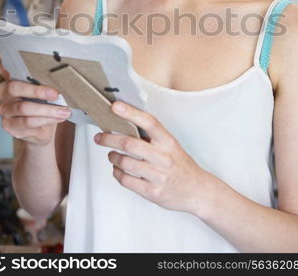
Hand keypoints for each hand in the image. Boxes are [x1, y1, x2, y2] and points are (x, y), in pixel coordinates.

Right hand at [0, 79, 70, 145]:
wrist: (39, 128)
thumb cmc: (39, 106)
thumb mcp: (40, 95)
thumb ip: (43, 91)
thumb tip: (58, 92)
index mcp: (8, 90)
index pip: (15, 87)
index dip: (36, 90)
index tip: (55, 93)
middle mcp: (5, 105)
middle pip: (22, 106)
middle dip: (45, 107)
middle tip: (61, 106)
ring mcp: (7, 120)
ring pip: (28, 120)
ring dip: (49, 116)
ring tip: (64, 113)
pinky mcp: (14, 132)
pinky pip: (32, 128)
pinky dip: (48, 122)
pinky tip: (59, 119)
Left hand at [94, 101, 209, 214]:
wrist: (197, 191)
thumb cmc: (181, 165)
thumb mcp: (171, 146)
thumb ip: (153, 137)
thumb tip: (126, 123)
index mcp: (168, 142)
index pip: (149, 122)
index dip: (130, 112)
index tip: (115, 106)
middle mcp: (164, 157)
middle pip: (129, 143)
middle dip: (109, 139)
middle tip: (100, 137)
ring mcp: (158, 176)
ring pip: (124, 162)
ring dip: (112, 157)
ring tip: (111, 155)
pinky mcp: (152, 192)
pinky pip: (126, 180)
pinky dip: (117, 173)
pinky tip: (118, 169)